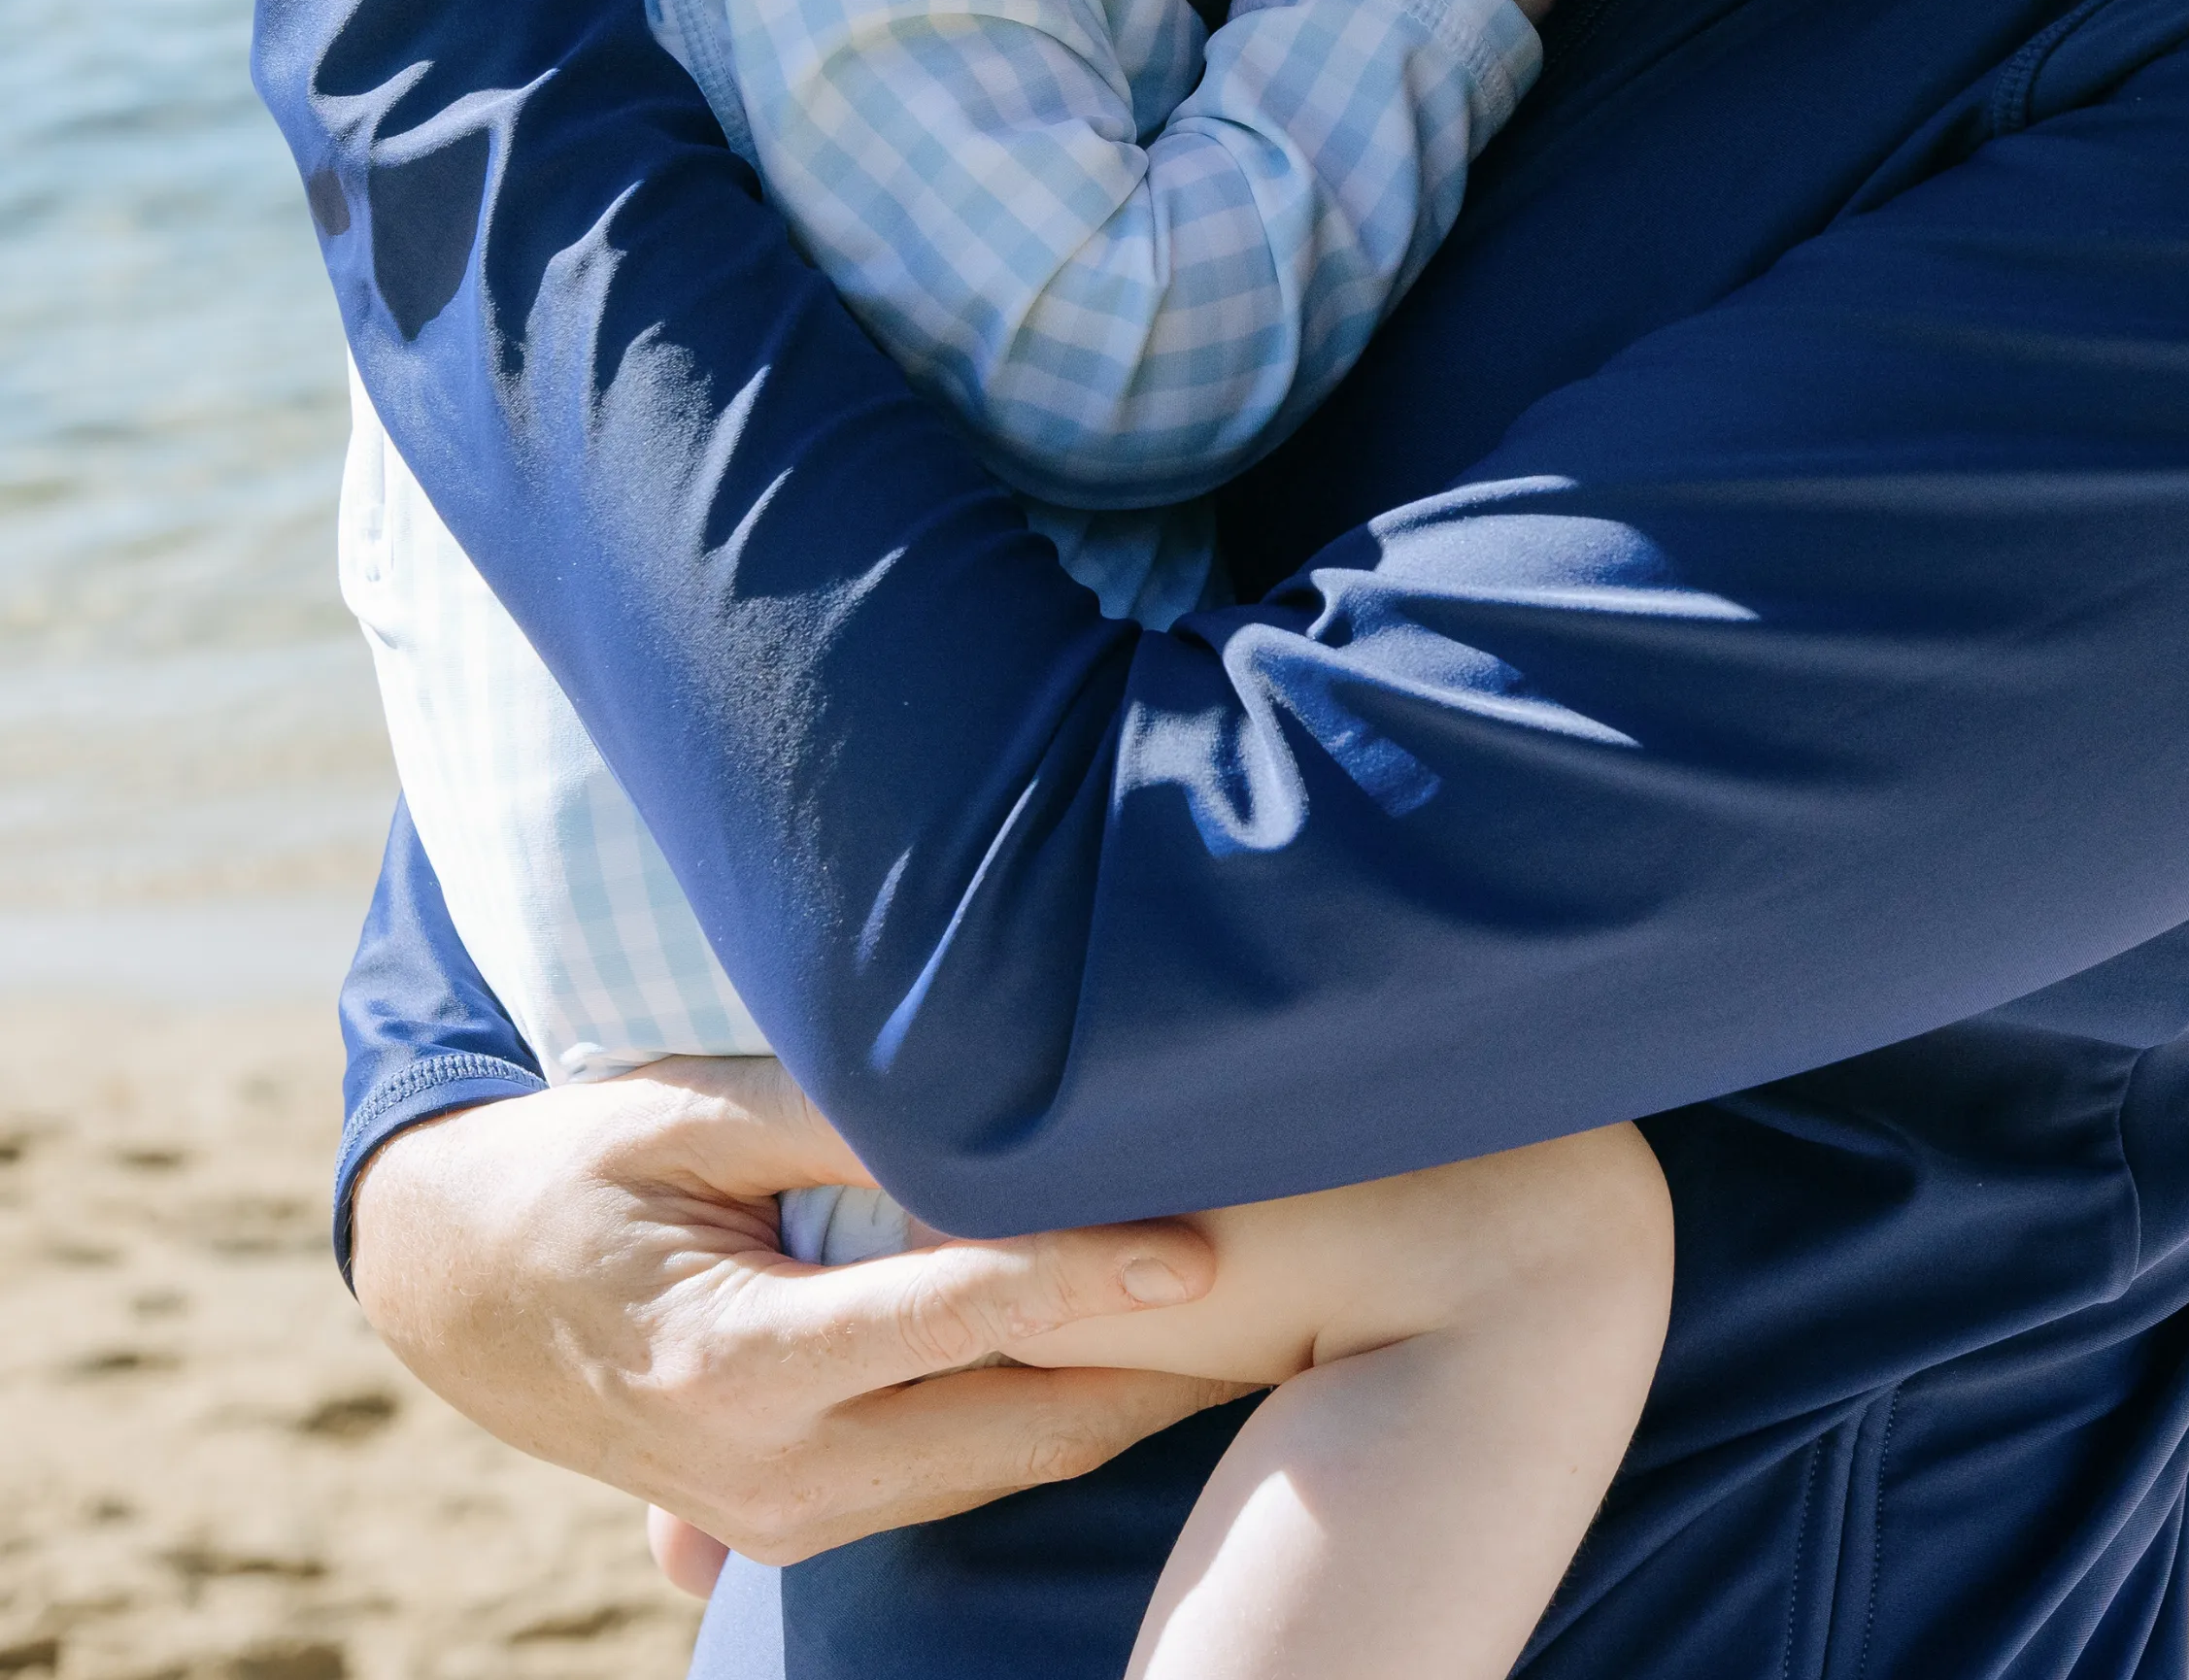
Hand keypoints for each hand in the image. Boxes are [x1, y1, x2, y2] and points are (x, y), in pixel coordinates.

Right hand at [347, 1056, 1238, 1565]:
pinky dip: (1053, 1424)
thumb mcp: (692, 1112)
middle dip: (1153, 1365)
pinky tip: (1145, 1365)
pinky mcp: (787, 1525)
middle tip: (1288, 1290)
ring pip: (1000, 1465)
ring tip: (1254, 1322)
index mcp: (734, 1354)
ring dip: (1122, 1403)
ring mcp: (776, 1516)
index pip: (956, 1314)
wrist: (454, 1290)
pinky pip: (956, 1480)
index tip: (1204, 1246)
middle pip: (1009, 1424)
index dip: (1087, 1277)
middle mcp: (765, 1465)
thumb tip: (998, 1110)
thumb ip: (846, 1120)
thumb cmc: (580, 1166)